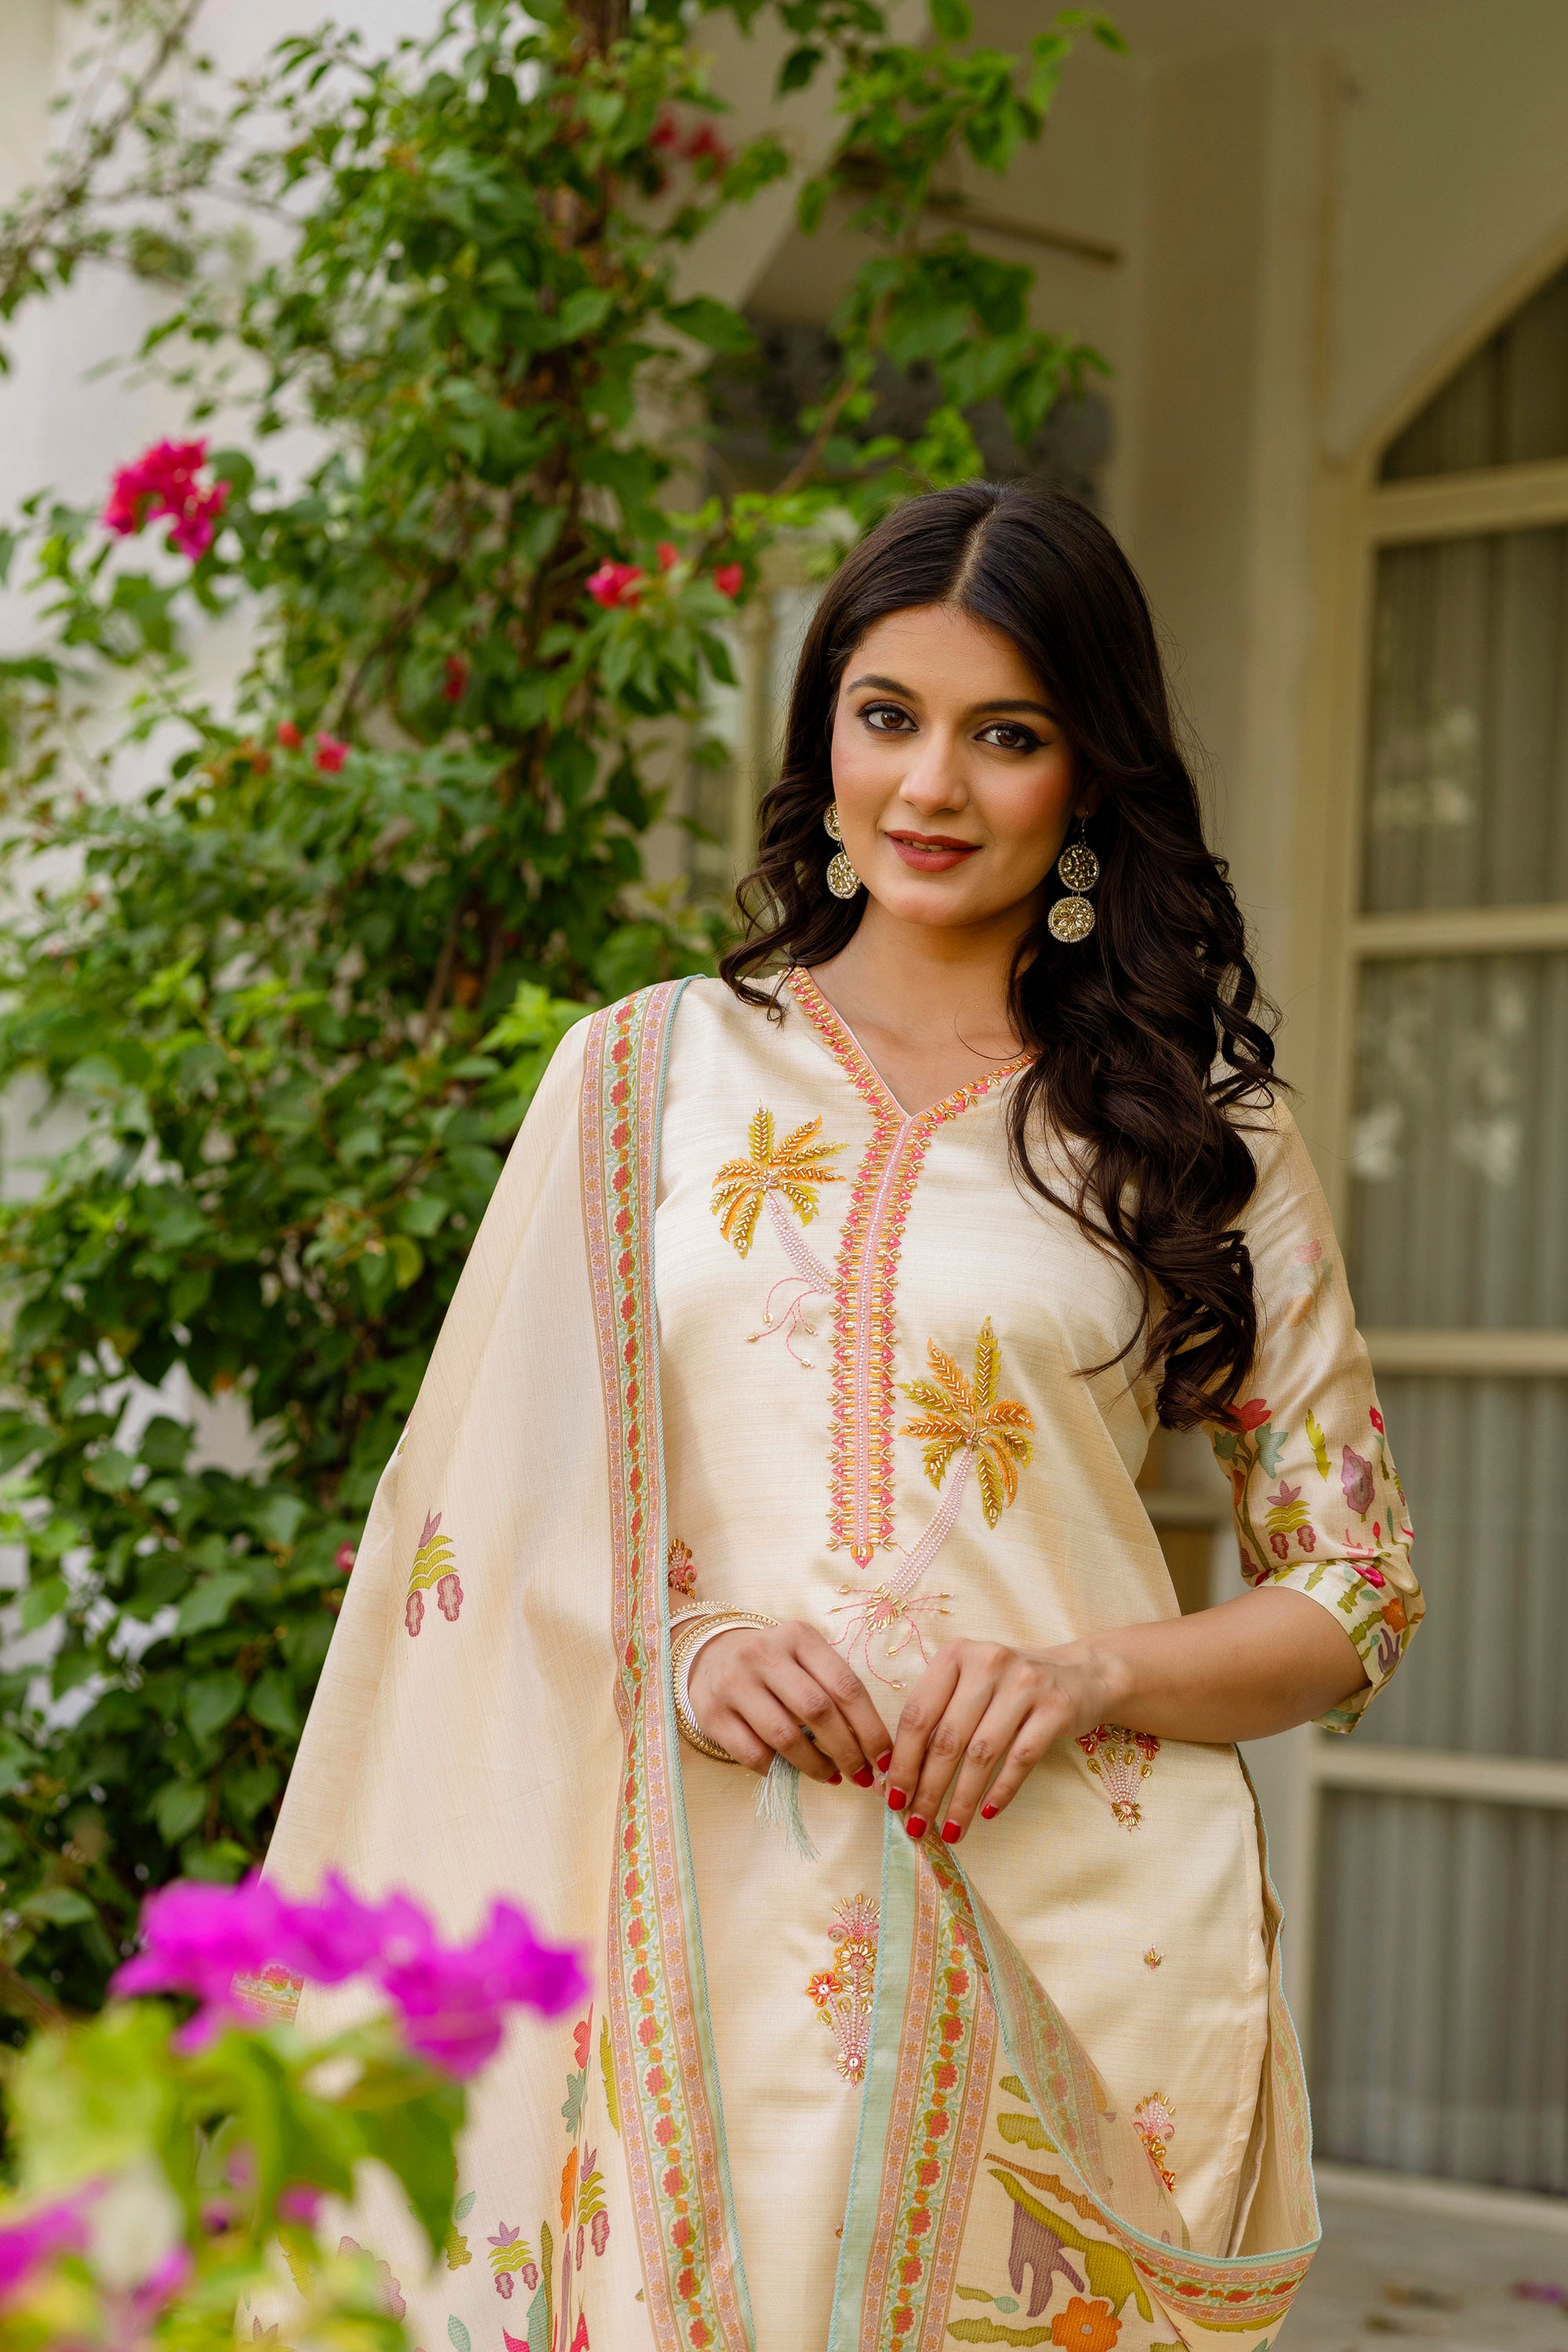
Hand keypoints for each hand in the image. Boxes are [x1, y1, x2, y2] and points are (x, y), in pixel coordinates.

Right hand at [687, 1619, 892, 1785]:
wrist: (712, 1655)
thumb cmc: (775, 1665)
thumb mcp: (805, 1660)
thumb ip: (834, 1692)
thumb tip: (874, 1749)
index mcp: (799, 1638)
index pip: (845, 1686)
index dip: (870, 1728)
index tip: (884, 1759)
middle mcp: (764, 1654)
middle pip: (817, 1710)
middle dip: (847, 1751)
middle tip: (861, 1776)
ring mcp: (734, 1683)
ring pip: (785, 1736)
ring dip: (816, 1765)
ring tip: (831, 1777)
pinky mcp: (712, 1714)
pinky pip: (753, 1754)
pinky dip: (778, 1770)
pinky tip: (790, 1772)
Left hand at [885, 1637, 1111, 1841]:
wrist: (1079, 1675)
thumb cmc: (1008, 1688)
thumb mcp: (970, 1686)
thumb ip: (938, 1718)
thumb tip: (899, 1779)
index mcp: (956, 1655)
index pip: (918, 1714)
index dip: (903, 1761)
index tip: (893, 1798)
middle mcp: (988, 1662)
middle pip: (948, 1738)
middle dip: (928, 1788)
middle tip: (917, 1824)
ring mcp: (1025, 1684)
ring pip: (983, 1753)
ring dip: (962, 1799)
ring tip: (950, 1829)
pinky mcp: (1056, 1709)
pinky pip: (1021, 1759)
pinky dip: (1001, 1790)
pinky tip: (987, 1813)